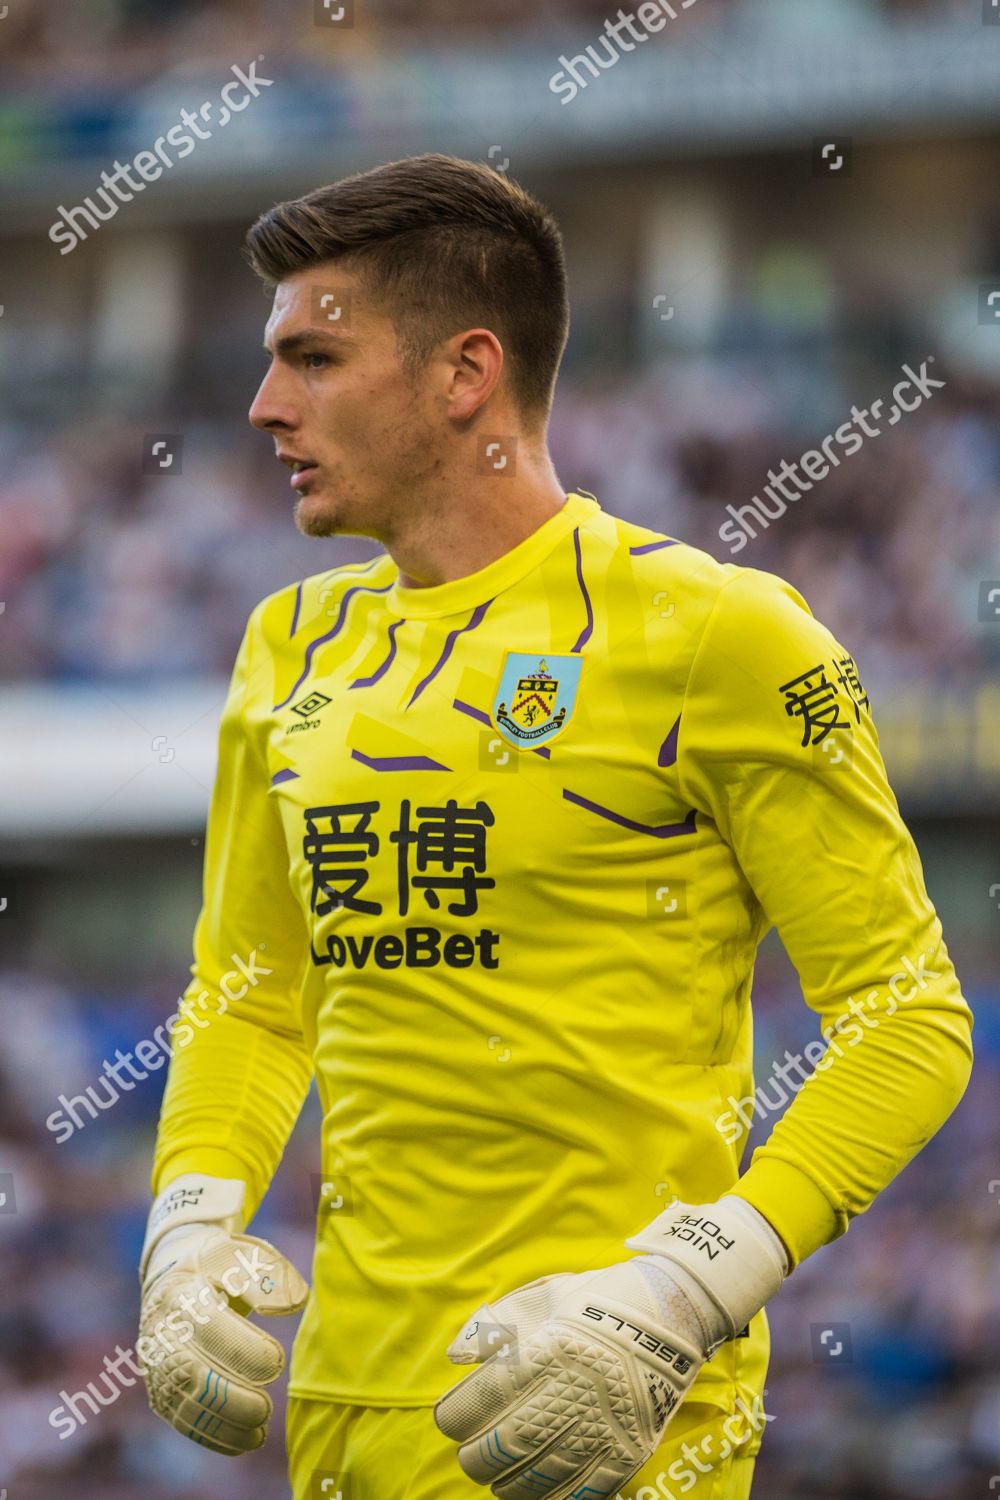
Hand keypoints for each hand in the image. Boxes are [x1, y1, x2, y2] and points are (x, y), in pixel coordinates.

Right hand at [138, 1174, 307, 1454]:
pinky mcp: (161, 1389)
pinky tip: (246, 1439)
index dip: (244, 1351)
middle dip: (231, 1400)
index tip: (277, 1362)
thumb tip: (291, 1305)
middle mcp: (161, 1332)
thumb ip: (270, 1275)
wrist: (172, 1274)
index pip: (209, 1328)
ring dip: (225, 1426)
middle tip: (267, 1407)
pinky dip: (214, 1437)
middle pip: (190, 1375)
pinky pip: (182, 1421)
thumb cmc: (219, 1266)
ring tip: (261, 1429)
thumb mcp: (242, 1254)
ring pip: (184, 1406)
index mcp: (182, 1293)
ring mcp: (157, 1365)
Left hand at [433, 1196, 786, 1498]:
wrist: (670, 1311)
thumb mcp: (543, 1296)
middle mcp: (572, 1392)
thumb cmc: (596, 1300)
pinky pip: (583, 1492)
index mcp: (547, 1351)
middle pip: (505, 1445)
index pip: (483, 1400)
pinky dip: (552, 1498)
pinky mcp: (628, 1450)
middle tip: (471, 1453)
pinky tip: (537, 1492)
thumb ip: (495, 1325)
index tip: (450, 1419)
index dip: (455, 1417)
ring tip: (497, 1477)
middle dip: (476, 1456)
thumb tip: (454, 1356)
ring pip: (538, 1475)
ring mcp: (603, 1426)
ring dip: (507, 1484)